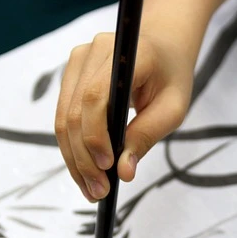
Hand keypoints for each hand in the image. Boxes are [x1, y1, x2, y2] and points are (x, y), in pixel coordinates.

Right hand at [54, 32, 192, 201]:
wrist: (162, 46)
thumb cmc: (171, 77)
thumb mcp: (173, 108)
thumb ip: (147, 136)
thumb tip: (124, 173)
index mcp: (127, 54)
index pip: (96, 96)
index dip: (95, 135)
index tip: (107, 168)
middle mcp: (95, 51)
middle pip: (75, 112)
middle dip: (83, 158)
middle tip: (98, 191)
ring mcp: (78, 60)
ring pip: (63, 118)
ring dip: (74, 159)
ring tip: (90, 189)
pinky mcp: (71, 74)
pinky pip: (63, 116)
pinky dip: (72, 148)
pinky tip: (84, 172)